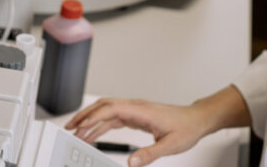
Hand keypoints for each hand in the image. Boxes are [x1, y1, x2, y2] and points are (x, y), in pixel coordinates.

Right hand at [64, 86, 251, 166]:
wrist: (196, 120)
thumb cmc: (186, 128)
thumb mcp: (170, 145)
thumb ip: (150, 154)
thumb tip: (130, 163)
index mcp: (142, 110)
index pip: (111, 109)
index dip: (93, 117)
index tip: (79, 127)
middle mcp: (136, 107)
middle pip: (104, 106)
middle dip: (85, 115)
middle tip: (69, 129)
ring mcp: (135, 110)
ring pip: (107, 111)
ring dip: (90, 121)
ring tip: (76, 134)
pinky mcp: (136, 116)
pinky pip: (113, 118)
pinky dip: (101, 126)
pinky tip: (93, 135)